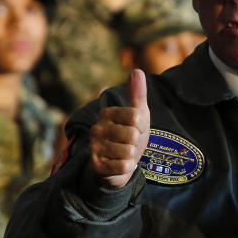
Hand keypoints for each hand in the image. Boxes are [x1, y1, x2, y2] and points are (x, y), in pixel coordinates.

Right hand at [90, 69, 150, 188]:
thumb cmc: (130, 136)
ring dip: (132, 155)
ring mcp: (95, 147)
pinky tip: (119, 164)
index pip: (136, 116)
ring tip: (124, 153)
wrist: (119, 165)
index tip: (136, 129)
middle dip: (137, 142)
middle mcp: (97, 128)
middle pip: (132, 134)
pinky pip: (123, 166)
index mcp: (107, 113)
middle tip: (129, 143)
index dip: (142, 125)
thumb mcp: (138, 114)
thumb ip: (138, 94)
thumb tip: (137, 70)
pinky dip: (127, 167)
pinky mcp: (97, 165)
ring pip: (129, 151)